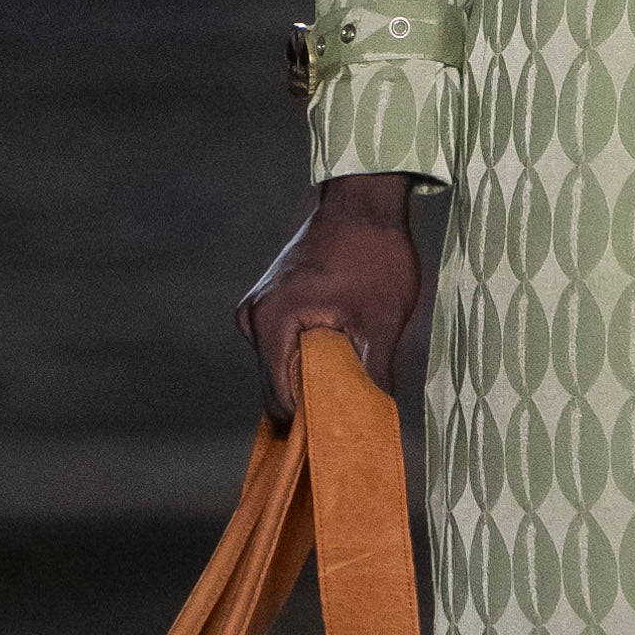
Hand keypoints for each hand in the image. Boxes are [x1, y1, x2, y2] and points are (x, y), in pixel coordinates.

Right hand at [238, 172, 423, 421]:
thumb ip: (374, 375)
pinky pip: (283, 347)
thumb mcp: (382, 320)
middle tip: (354, 414)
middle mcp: (252, 318)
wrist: (364, 202)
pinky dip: (308, 359)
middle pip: (277, 386)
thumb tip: (374, 421)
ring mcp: (256, 310)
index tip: (345, 433)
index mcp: (271, 322)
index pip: (281, 399)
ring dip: (312, 380)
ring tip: (351, 384)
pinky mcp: (268, 303)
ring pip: (281, 367)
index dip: (312, 422)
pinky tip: (340, 361)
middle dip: (312, 403)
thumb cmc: (375, 254)